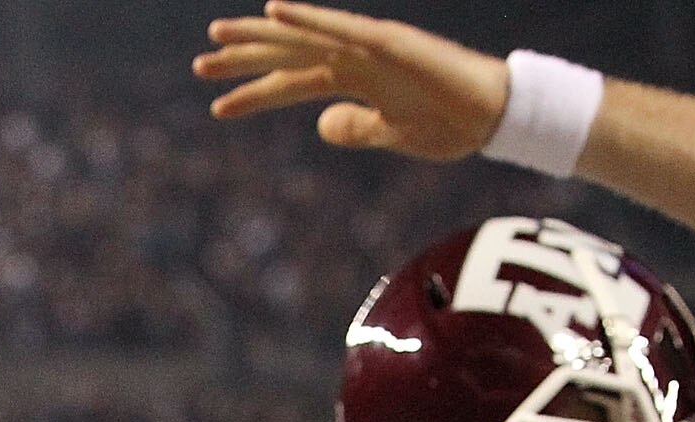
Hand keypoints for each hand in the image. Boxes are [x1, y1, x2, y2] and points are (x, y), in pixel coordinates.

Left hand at [194, 4, 509, 159]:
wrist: (495, 115)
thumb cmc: (451, 124)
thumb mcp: (392, 136)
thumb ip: (356, 128)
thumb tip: (320, 125)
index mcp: (355, 80)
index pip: (292, 84)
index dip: (254, 93)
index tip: (217, 108)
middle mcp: (355, 58)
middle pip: (288, 56)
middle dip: (243, 60)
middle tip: (199, 66)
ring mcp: (369, 47)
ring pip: (303, 38)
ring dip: (259, 35)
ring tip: (217, 36)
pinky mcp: (388, 42)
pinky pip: (339, 29)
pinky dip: (307, 19)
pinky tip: (274, 11)